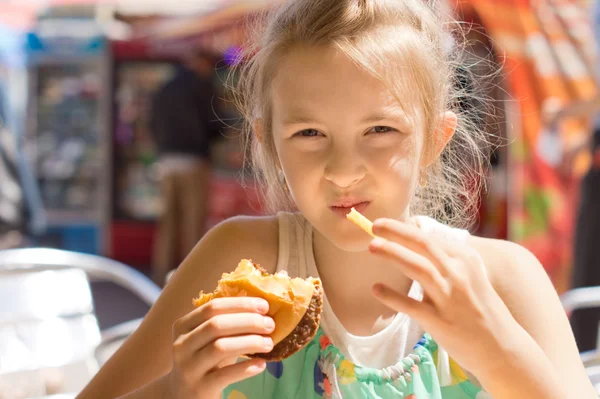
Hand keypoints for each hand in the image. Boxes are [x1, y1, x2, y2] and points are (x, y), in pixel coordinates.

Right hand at [168, 297, 274, 398]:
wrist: (184, 395)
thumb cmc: (205, 360)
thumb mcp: (209, 339)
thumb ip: (227, 322)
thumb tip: (262, 308)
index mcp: (183, 326)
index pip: (212, 307)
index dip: (240, 304)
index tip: (264, 306)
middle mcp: (181, 345)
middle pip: (216, 325)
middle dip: (248, 321)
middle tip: (270, 324)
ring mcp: (188, 367)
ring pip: (220, 347)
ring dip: (250, 342)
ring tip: (269, 343)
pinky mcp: (199, 388)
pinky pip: (225, 375)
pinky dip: (246, 368)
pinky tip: (261, 364)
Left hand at [369, 218, 525, 377]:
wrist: (503, 350)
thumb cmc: (481, 311)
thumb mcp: (470, 277)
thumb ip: (446, 261)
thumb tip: (414, 244)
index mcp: (466, 259)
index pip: (430, 237)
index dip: (404, 229)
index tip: (385, 224)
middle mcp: (459, 274)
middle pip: (423, 245)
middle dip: (396, 232)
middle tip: (374, 225)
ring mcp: (450, 298)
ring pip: (418, 268)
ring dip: (393, 253)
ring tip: (371, 246)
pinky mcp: (440, 322)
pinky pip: (411, 306)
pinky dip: (392, 296)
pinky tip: (376, 289)